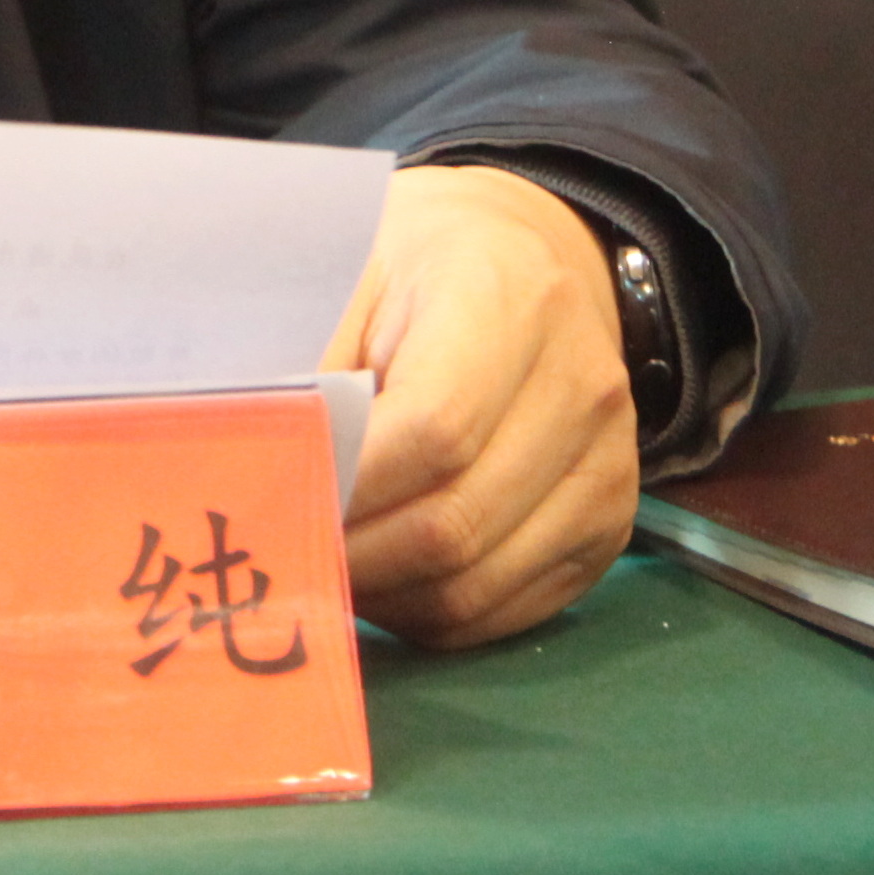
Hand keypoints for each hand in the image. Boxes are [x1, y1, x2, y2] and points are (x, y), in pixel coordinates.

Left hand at [318, 165, 639, 648]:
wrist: (533, 260)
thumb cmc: (423, 270)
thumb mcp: (357, 283)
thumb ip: (321, 380)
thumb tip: (264, 481)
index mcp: (510, 300)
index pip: (432, 431)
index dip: (347, 487)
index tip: (276, 503)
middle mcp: (581, 385)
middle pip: (454, 524)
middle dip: (352, 556)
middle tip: (283, 553)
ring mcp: (608, 463)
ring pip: (476, 585)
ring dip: (382, 596)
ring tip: (323, 568)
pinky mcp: (610, 526)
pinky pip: (503, 609)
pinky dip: (427, 614)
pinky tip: (381, 580)